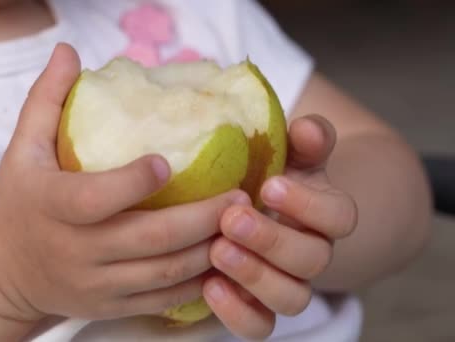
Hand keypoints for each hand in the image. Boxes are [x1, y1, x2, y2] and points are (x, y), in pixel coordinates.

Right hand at [0, 43, 248, 322]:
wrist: (2, 272)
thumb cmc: (18, 201)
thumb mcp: (22, 149)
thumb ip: (46, 100)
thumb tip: (69, 52)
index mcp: (53, 207)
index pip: (97, 199)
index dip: (135, 182)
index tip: (169, 161)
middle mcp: (76, 251)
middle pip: (149, 239)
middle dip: (202, 219)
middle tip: (239, 196)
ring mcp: (96, 284)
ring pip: (164, 273)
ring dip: (209, 251)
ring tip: (241, 226)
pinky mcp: (109, 306)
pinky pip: (161, 300)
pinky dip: (196, 285)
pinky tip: (221, 261)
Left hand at [202, 115, 357, 339]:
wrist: (256, 208)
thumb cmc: (271, 173)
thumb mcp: (289, 151)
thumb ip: (304, 139)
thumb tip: (308, 129)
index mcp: (326, 213)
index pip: (339, 217)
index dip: (308, 205)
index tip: (270, 185)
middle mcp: (313, 254)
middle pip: (313, 260)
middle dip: (272, 240)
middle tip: (232, 219)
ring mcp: (288, 284)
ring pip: (291, 298)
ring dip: (255, 276)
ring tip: (217, 251)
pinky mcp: (259, 307)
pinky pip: (259, 326)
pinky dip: (237, 313)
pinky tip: (209, 286)